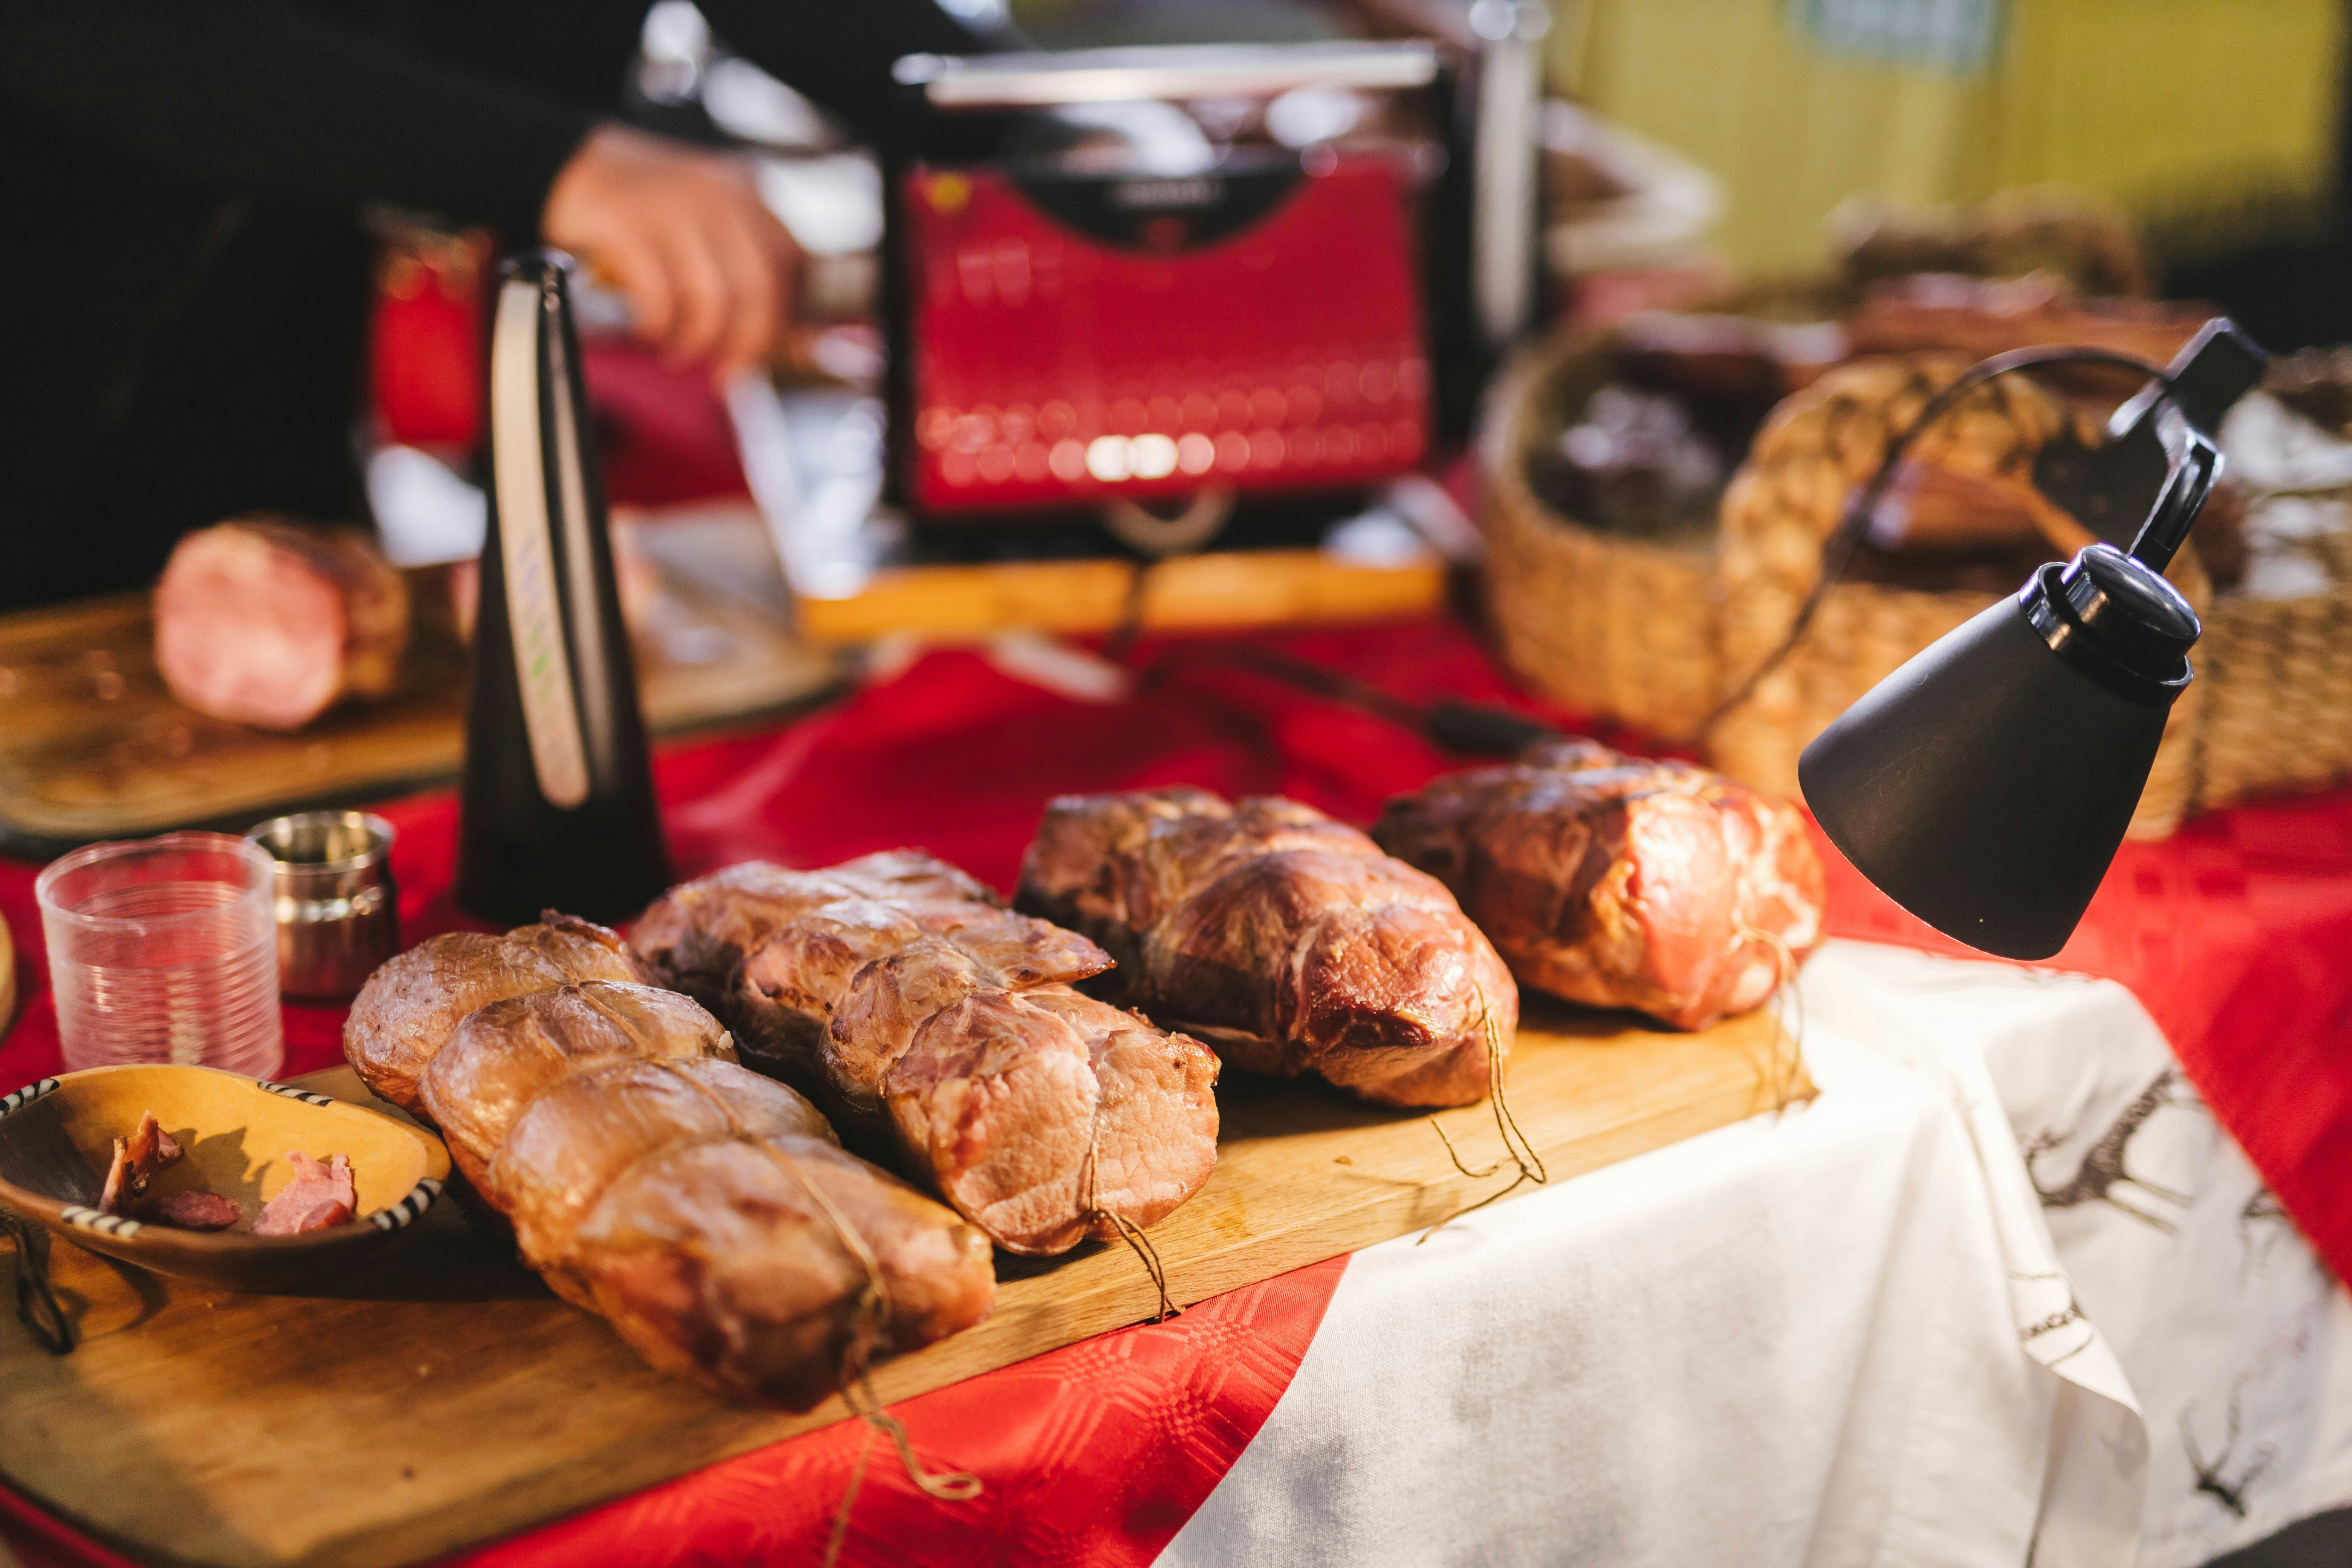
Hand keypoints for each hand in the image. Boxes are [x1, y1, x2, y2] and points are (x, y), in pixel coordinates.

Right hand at [541, 123, 799, 375]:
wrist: (567, 165)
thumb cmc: (644, 210)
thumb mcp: (704, 223)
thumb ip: (742, 266)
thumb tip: (781, 338)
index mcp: (745, 194)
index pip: (792, 264)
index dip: (782, 319)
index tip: (761, 351)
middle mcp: (717, 194)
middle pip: (758, 287)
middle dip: (744, 343)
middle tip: (725, 371)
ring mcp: (673, 206)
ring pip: (711, 297)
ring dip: (696, 339)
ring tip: (678, 350)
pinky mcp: (628, 223)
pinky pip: (659, 295)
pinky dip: (657, 324)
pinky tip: (648, 330)